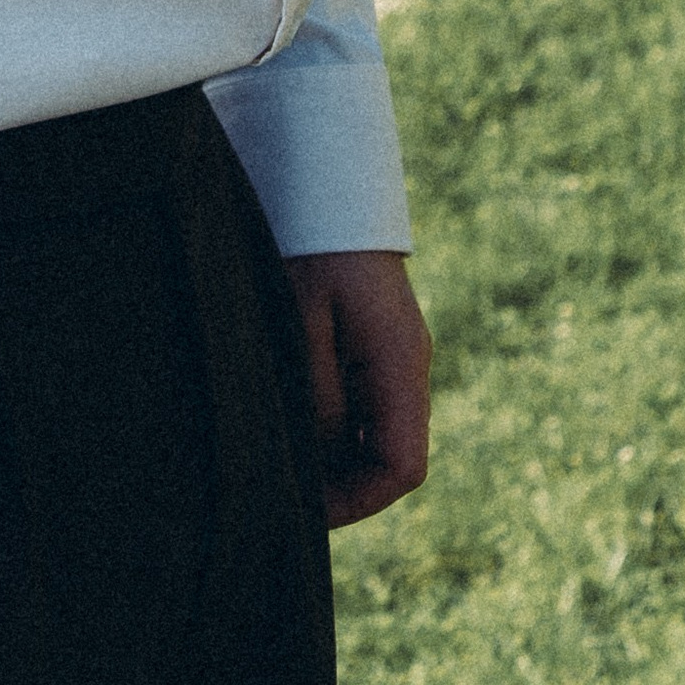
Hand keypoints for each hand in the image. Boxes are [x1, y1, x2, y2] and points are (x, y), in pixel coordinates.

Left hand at [283, 248, 430, 528]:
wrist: (323, 175)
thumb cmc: (307, 242)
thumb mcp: (300, 321)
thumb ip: (319, 398)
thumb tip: (321, 463)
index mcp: (399, 362)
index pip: (402, 467)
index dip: (357, 501)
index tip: (303, 510)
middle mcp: (407, 362)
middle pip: (391, 455)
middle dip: (343, 483)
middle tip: (281, 488)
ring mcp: (394, 349)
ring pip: (375, 430)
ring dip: (334, 452)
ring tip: (277, 452)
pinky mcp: (374, 336)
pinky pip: (362, 400)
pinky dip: (331, 420)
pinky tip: (287, 412)